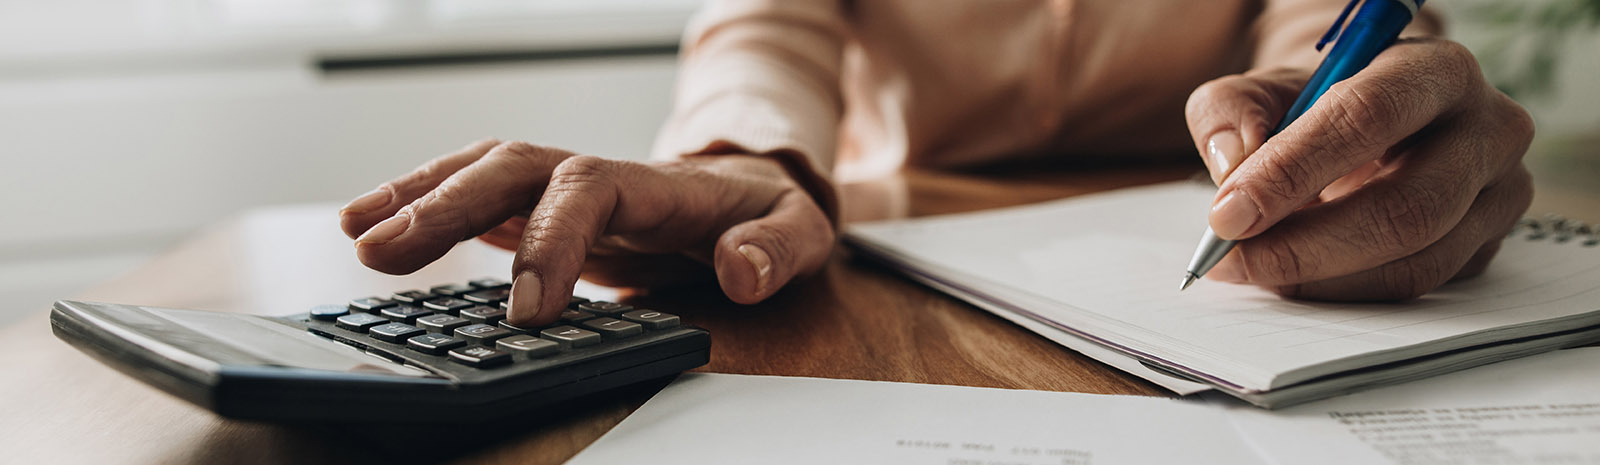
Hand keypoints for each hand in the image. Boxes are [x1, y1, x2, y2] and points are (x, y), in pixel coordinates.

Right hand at [338, 139, 834, 325]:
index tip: (528, 309)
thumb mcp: (800, 233)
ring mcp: (564, 186)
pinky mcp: (542, 206)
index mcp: (654, 183)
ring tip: (357, 233)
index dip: (551, 241)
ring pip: (481, 171)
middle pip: (512, 168)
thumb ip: (775, 250)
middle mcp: (598, 174)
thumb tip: (741, 270)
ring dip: (417, 195)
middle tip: (384, 253)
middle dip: (447, 205)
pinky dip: (421, 203)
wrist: (753, 198)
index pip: (588, 191)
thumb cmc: (768, 217)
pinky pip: (474, 194)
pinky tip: (371, 227)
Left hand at [1184, 38, 1534, 300]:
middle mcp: (1488, 129)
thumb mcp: (1260, 90)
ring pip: (1415, 261)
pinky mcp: (1488, 245)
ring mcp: (1500, 193)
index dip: (1292, 170)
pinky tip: (1295, 279)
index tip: (1228, 214)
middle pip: (1406, 206)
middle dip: (1304, 245)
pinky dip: (1344, 292)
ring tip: (1253, 269)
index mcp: (1435, 70)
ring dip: (1321, 279)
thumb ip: (1229, 114)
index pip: (1368, 117)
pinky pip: (1416, 286)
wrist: (1369, 125)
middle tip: (1232, 259)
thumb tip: (1233, 168)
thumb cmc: (1315, 106)